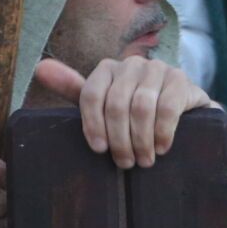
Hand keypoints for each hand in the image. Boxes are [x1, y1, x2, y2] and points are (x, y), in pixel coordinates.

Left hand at [32, 55, 212, 169]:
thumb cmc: (135, 115)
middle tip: (124, 163)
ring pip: (141, 107)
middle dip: (119, 138)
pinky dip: (162, 132)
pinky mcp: (182, 81)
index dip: (92, 125)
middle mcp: (131, 64)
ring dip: (141, 139)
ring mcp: (158, 70)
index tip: (98, 150)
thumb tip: (40, 68)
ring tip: (144, 161)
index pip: (90, 94)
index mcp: (107, 68)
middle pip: (116, 103)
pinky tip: (162, 149)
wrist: (186, 118)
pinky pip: (168, 107)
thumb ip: (74, 90)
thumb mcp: (104, 105)